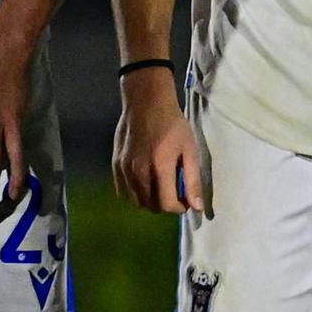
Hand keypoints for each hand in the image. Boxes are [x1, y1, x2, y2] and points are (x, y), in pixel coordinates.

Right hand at [114, 69, 206, 213]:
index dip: (178, 208)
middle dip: (165, 205)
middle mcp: (139, 170)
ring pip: (136, 201)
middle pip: (150, 205)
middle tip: (174, 194)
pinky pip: (123, 192)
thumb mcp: (189, 149)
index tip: (185, 203)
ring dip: (150, 201)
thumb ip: (192, 179)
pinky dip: (135, 194)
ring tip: (160, 188)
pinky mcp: (115, 164)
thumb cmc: (172, 124)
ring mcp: (124, 168)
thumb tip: (196, 206)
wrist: (147, 102)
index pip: (166, 203)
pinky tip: (145, 184)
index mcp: (160, 166)